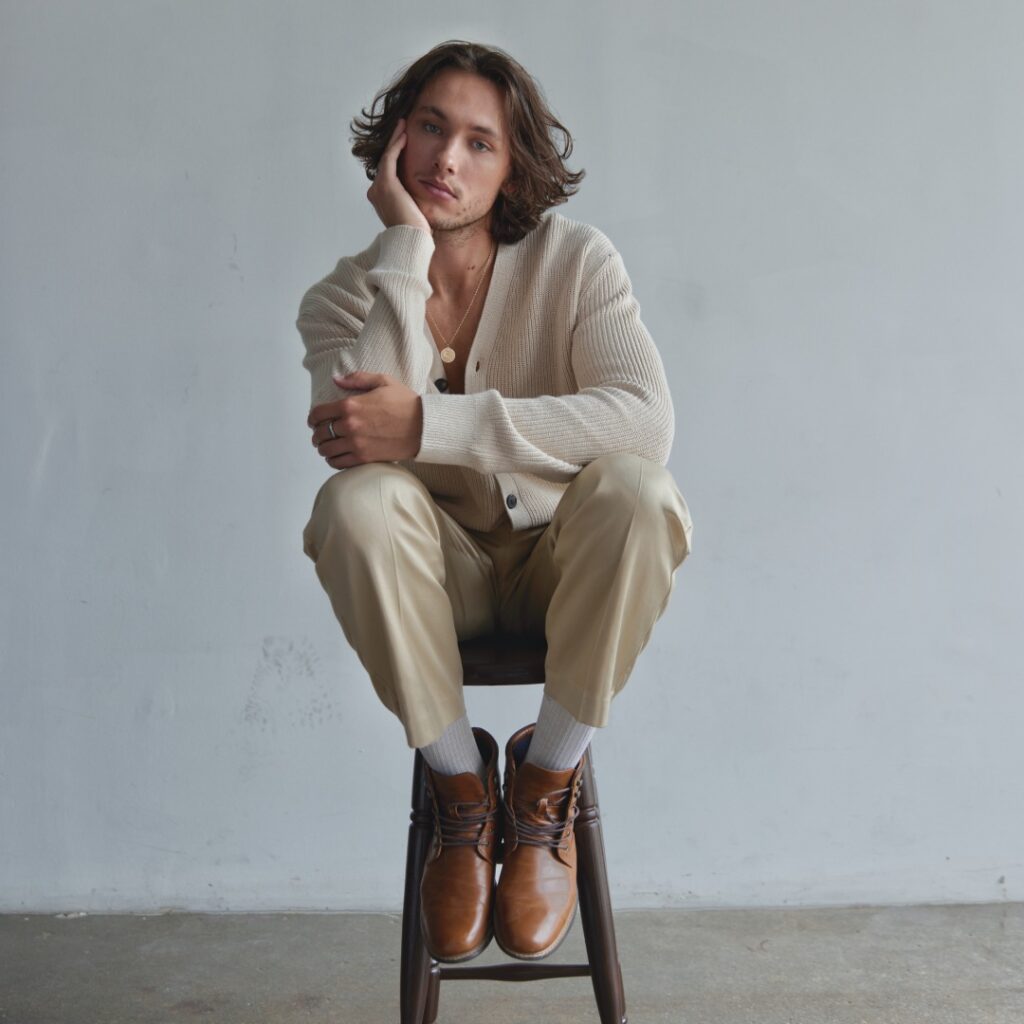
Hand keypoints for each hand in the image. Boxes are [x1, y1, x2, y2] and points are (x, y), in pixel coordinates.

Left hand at [308, 371, 422, 467]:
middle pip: (320, 433)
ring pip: (326, 450)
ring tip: (328, 446)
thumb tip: (337, 379)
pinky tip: (337, 456)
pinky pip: (338, 463)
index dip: (312, 418)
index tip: (314, 421)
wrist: (424, 426)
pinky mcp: (364, 458)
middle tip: (321, 434)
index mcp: (350, 405)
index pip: (318, 414)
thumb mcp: (383, 381)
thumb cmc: (406, 403)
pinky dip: (333, 460)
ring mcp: (356, 444)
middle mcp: (350, 425)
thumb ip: (357, 379)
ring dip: (324, 448)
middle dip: (317, 434)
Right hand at [366, 118, 431, 233]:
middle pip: (385, 161)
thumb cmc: (416, 233)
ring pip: (387, 156)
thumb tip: (421, 197)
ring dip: (395, 139)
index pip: (388, 171)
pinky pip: (390, 158)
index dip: (395, 155)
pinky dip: (396, 145)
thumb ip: (411, 201)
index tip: (404, 142)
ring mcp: (379, 187)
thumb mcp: (413, 213)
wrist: (412, 240)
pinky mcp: (386, 184)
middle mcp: (375, 192)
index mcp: (380, 199)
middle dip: (393, 143)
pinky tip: (404, 134)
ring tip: (403, 125)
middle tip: (402, 127)